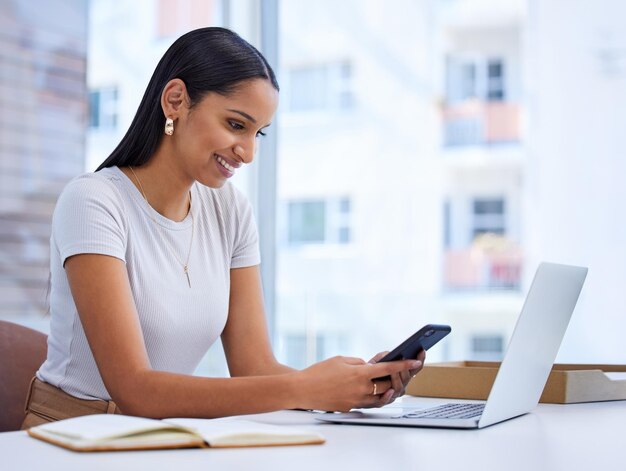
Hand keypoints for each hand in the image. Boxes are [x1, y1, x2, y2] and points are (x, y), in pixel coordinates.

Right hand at [296, 356, 421, 412]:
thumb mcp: (341, 360)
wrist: (302, 389)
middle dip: (395, 378)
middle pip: (387, 385)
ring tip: (389, 382)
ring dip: (386, 390)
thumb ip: (359, 363)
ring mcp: (356, 401)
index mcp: (359, 374)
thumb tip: (371, 367)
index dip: (404, 365)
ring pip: (380, 397)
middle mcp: (361, 389)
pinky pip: (368, 403)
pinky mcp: (350, 408)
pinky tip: (374, 390)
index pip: (388, 369)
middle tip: (399, 371)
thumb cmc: (319, 372)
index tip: (416, 361)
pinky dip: (374, 397)